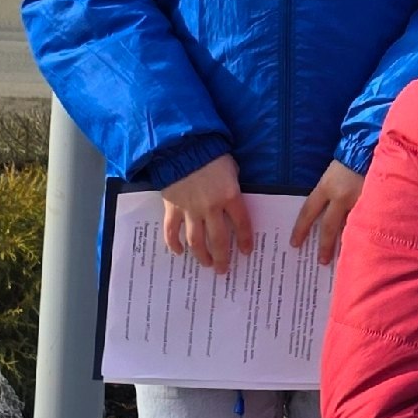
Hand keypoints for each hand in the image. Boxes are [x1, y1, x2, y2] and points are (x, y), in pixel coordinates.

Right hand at [161, 154, 251, 272]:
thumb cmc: (210, 154)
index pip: (242, 225)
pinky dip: (173, 243)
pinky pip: (172, 231)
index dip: (244, 240)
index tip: (245, 252)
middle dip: (222, 257)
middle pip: (218, 240)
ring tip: (206, 264)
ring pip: (196, 241)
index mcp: (230, 197)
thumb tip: (233, 200)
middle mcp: (211, 208)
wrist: (181, 147)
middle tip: (223, 269)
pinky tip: (178, 252)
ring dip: (201, 255)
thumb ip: (233, 187)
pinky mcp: (172, 208)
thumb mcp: (231, 168)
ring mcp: (190, 210)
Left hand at [291, 161, 365, 265]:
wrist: (372, 148)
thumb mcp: (331, 176)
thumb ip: (327, 195)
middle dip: (324, 245)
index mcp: (326, 187)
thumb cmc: (349, 161)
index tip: (295, 243)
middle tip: (321, 260)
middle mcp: (341, 196)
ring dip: (346, 243)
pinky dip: (364, 232)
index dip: (301, 229)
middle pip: (329, 226)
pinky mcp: (375, 203)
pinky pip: (367, 222)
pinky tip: (364, 243)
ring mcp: (359, 200)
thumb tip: (324, 217)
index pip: (308, 212)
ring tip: (346, 257)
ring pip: (349, 227)